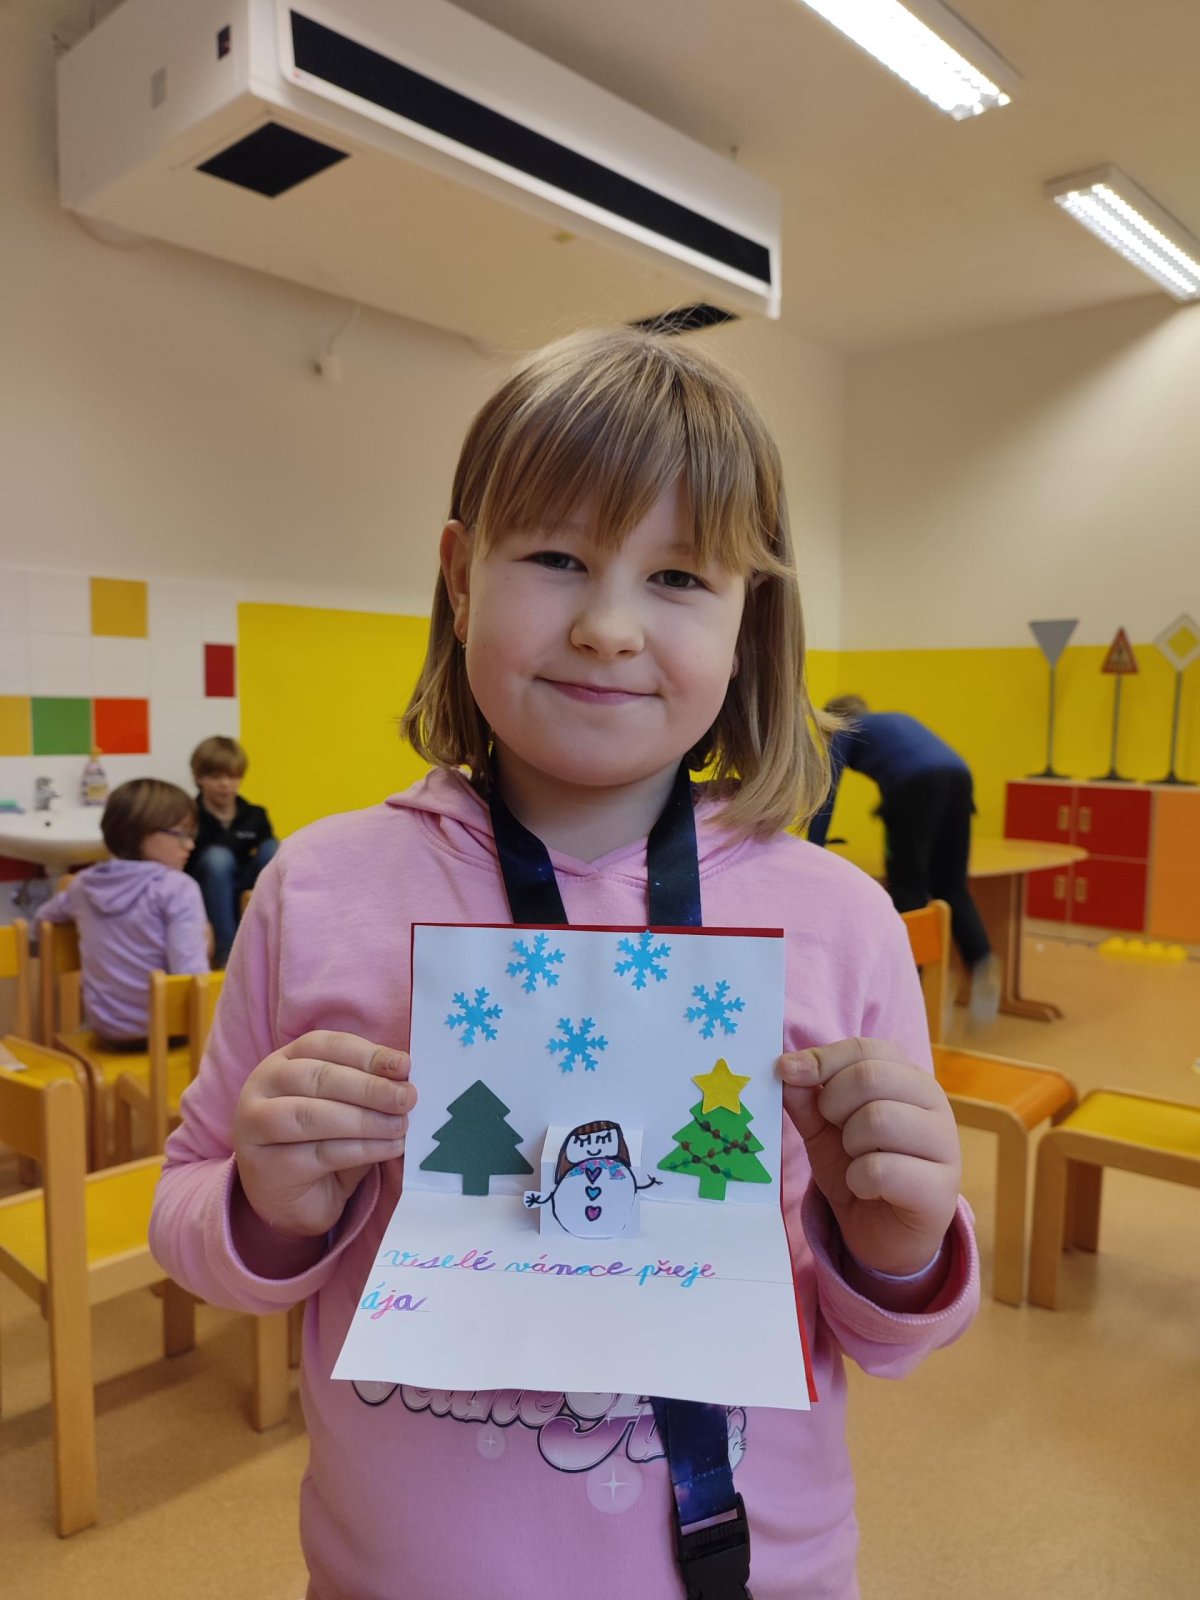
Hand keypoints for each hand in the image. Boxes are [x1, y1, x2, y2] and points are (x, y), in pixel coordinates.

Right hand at [233, 1031, 414, 1241]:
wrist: (291, 1200)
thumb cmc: (320, 1142)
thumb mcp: (344, 1106)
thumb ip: (367, 1088)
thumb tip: (404, 1078)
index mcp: (283, 1061)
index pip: (323, 1045)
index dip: (366, 1054)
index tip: (405, 1065)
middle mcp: (262, 1087)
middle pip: (317, 1078)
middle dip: (369, 1087)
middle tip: (406, 1098)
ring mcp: (256, 1127)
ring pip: (313, 1115)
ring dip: (365, 1120)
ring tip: (400, 1126)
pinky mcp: (268, 1166)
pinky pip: (319, 1153)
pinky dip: (362, 1149)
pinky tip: (388, 1148)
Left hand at [778, 1038, 959, 1277]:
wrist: (884, 1234)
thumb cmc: (859, 1169)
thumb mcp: (823, 1129)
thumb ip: (806, 1097)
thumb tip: (786, 1067)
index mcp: (907, 1078)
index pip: (866, 1049)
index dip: (822, 1058)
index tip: (786, 1072)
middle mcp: (934, 1102)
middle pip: (871, 1077)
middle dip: (833, 1104)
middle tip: (834, 1130)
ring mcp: (944, 1145)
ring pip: (878, 1120)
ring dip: (850, 1145)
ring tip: (856, 1160)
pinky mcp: (940, 1189)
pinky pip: (882, 1170)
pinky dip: (860, 1180)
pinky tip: (867, 1189)